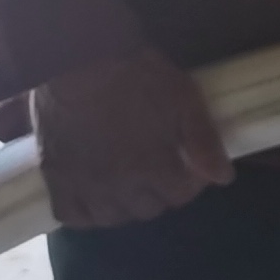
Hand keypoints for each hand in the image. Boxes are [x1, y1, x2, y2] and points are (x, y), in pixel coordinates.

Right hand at [33, 49, 233, 230]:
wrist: (79, 61)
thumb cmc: (138, 76)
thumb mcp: (184, 100)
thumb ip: (205, 142)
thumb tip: (224, 178)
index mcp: (153, 166)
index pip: (180, 195)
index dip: (190, 182)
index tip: (189, 167)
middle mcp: (118, 184)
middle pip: (149, 209)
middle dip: (162, 193)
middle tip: (160, 172)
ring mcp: (84, 184)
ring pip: (112, 218)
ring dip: (127, 206)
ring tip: (131, 185)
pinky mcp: (55, 178)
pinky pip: (70, 216)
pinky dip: (86, 214)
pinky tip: (96, 198)